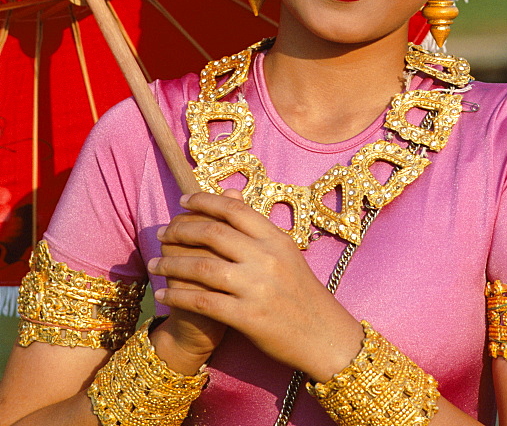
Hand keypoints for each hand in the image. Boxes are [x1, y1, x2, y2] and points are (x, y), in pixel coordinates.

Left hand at [150, 190, 364, 381]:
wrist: (325, 336)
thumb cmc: (302, 293)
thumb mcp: (287, 254)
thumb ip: (258, 230)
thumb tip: (230, 200)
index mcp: (276, 238)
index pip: (234, 209)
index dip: (205, 201)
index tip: (183, 201)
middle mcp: (266, 257)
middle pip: (213, 233)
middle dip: (180, 230)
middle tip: (161, 233)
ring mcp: (257, 287)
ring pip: (202, 266)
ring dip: (171, 262)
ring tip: (154, 263)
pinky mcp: (248, 317)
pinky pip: (203, 301)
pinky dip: (178, 295)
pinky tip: (163, 294)